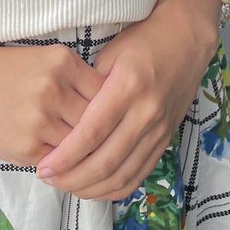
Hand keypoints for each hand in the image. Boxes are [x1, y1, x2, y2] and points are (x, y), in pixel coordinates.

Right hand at [0, 39, 106, 168]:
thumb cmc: (7, 69)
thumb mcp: (47, 60)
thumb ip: (76, 81)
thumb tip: (109, 109)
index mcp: (63, 63)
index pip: (106, 93)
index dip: (112, 109)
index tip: (114, 118)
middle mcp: (55, 89)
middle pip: (96, 122)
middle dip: (102, 135)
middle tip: (108, 144)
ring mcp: (40, 119)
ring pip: (80, 145)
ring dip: (84, 154)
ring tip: (89, 158)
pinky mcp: (27, 146)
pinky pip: (59, 162)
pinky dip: (65, 165)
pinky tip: (64, 162)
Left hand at [34, 12, 217, 200]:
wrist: (186, 40)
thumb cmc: (142, 41)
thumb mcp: (110, 53)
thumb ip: (90, 87)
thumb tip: (66, 118)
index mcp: (127, 87)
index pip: (92, 133)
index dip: (66, 156)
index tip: (43, 167)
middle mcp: (146, 113)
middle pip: (106, 161)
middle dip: (73, 178)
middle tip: (48, 179)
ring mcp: (159, 130)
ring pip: (122, 175)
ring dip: (91, 189)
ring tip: (66, 186)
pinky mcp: (166, 140)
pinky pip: (139, 175)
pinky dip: (114, 188)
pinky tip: (94, 187)